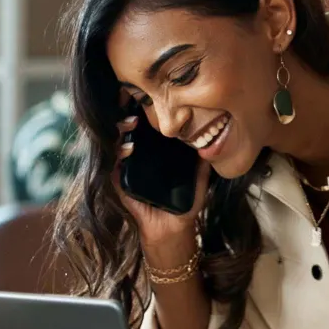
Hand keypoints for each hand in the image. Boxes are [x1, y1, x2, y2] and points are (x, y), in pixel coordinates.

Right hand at [114, 114, 211, 251]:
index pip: (148, 129)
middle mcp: (141, 157)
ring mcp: (129, 169)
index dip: (145, 112)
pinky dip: (120, 155)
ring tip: (131, 124)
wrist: (172, 229)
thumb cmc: (184, 204)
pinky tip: (129, 149)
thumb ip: (204, 164)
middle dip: (130, 115)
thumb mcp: (199, 181)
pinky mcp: (121, 182)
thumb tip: (213, 143)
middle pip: (131, 131)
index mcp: (156, 154)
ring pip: (119, 144)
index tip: (148, 99)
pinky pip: (116, 166)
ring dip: (123, 131)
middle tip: (136, 108)